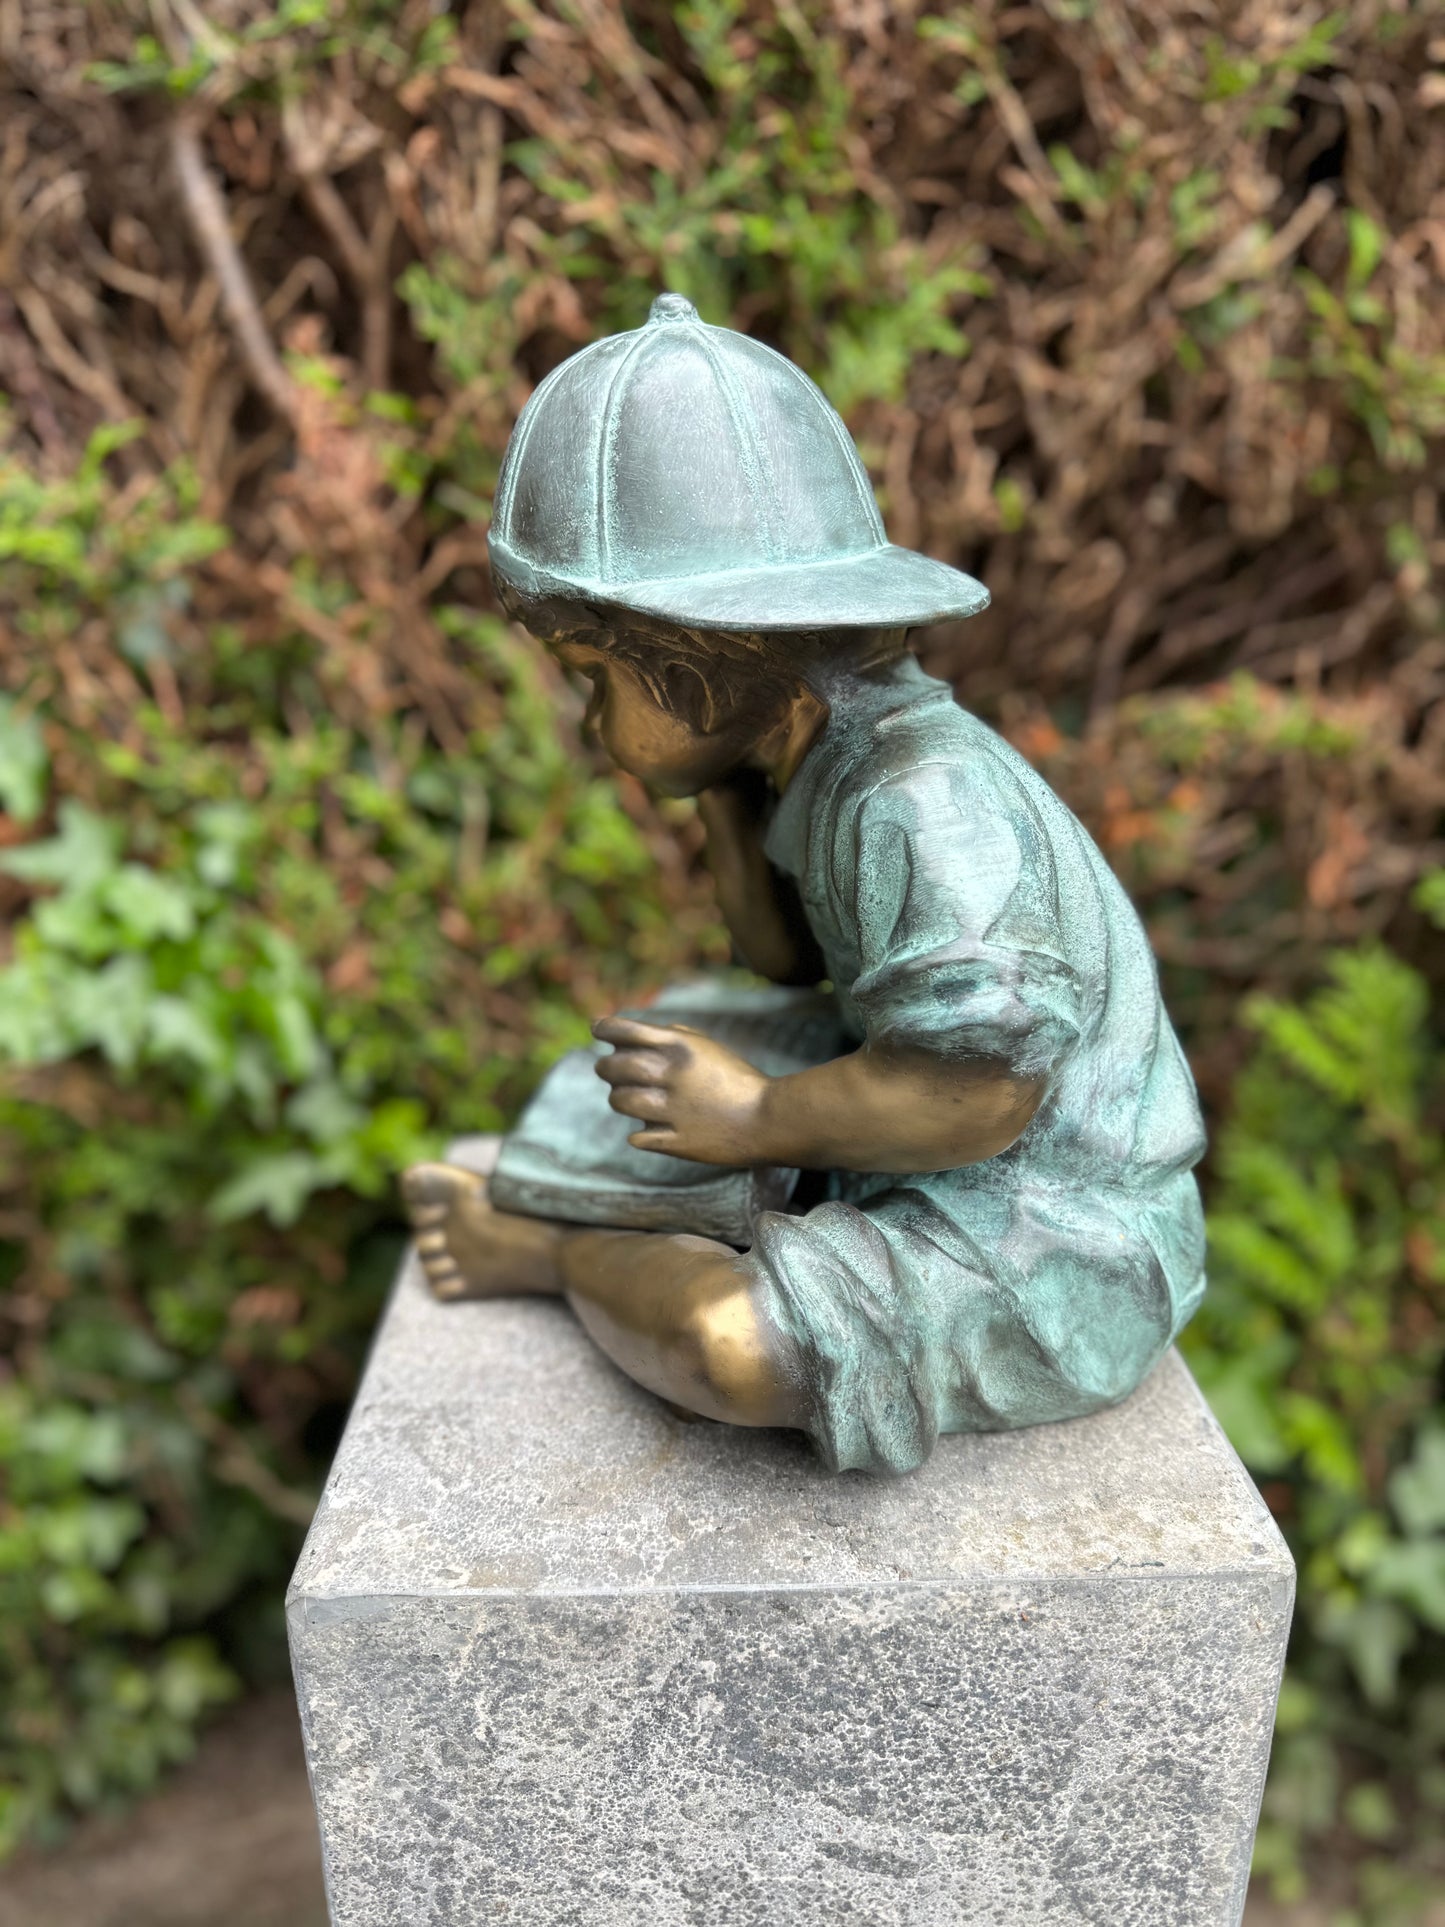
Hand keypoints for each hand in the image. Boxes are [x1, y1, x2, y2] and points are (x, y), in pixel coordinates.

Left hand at [593, 1016, 772, 1166]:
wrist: (769, 1119)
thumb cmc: (738, 1081)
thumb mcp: (709, 1048)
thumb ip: (674, 1038)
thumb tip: (633, 1036)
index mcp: (680, 1047)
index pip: (624, 1030)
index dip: (604, 1028)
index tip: (596, 1029)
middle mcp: (672, 1074)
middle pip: (615, 1066)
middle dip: (605, 1067)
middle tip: (606, 1069)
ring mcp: (673, 1110)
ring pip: (620, 1101)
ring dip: (618, 1098)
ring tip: (626, 1098)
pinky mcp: (677, 1141)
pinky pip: (638, 1137)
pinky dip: (639, 1132)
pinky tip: (648, 1126)